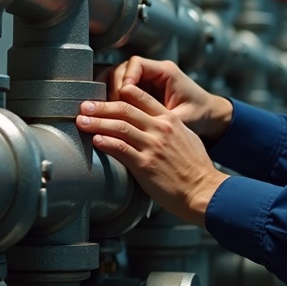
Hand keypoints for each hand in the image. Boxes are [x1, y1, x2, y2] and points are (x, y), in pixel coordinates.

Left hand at [78, 84, 229, 224]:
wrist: (205, 190)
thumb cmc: (196, 169)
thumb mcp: (186, 138)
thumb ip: (168, 129)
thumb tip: (151, 127)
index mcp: (170, 120)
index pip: (140, 97)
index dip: (118, 94)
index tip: (103, 96)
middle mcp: (160, 129)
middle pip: (124, 109)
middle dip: (101, 106)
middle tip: (84, 106)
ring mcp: (153, 146)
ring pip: (119, 127)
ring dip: (97, 122)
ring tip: (81, 121)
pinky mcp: (146, 165)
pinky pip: (121, 149)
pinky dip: (106, 142)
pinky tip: (95, 140)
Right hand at [107, 57, 232, 141]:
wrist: (209, 116)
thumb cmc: (200, 114)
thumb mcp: (183, 118)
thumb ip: (161, 119)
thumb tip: (138, 123)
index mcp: (166, 71)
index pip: (136, 64)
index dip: (125, 80)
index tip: (122, 97)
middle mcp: (154, 72)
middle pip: (122, 69)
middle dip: (113, 87)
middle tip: (111, 107)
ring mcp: (146, 80)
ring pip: (117, 77)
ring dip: (109, 92)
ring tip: (108, 109)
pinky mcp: (141, 90)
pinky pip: (120, 88)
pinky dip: (112, 98)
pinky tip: (111, 111)